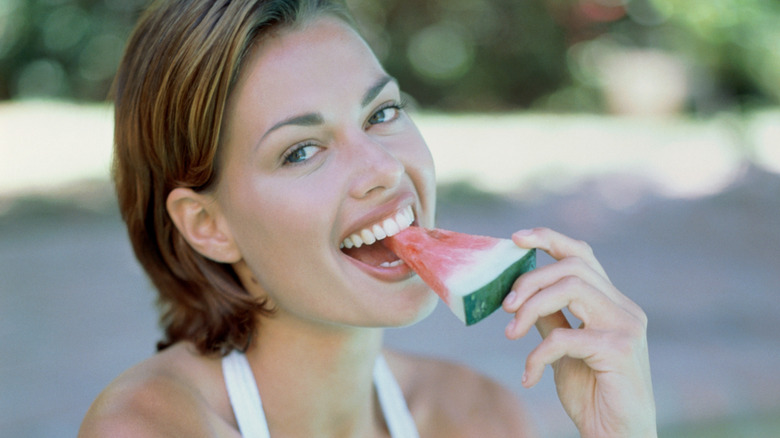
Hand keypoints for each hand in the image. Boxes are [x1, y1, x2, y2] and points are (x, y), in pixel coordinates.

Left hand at [502, 228, 656, 437]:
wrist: (618, 437)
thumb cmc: (593, 395)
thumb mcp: (563, 350)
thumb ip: (550, 320)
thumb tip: (521, 294)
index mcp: (613, 303)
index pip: (582, 255)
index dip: (549, 239)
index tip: (516, 239)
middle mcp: (625, 309)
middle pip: (573, 267)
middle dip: (530, 280)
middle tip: (506, 307)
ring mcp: (626, 327)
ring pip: (571, 289)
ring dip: (531, 307)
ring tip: (511, 333)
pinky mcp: (620, 350)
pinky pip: (565, 337)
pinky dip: (538, 354)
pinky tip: (529, 376)